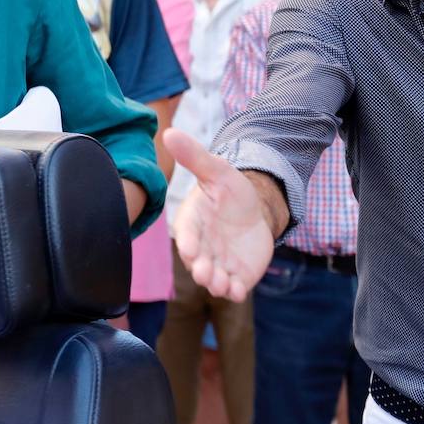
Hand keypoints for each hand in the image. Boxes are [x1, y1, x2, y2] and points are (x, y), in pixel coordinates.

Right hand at [165, 128, 275, 300]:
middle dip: (200, 268)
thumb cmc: (229, 192)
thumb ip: (195, 156)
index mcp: (192, 224)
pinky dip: (234, 291)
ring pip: (213, 278)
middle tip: (204, 272)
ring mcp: (218, 263)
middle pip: (198, 261)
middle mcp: (202, 248)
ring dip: (216, 283)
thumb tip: (169, 131)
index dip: (188, 242)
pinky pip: (233, 286)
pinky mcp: (237, 274)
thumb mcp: (217, 171)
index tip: (190, 248)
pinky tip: (239, 292)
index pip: (186, 235)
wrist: (255, 211)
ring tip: (222, 285)